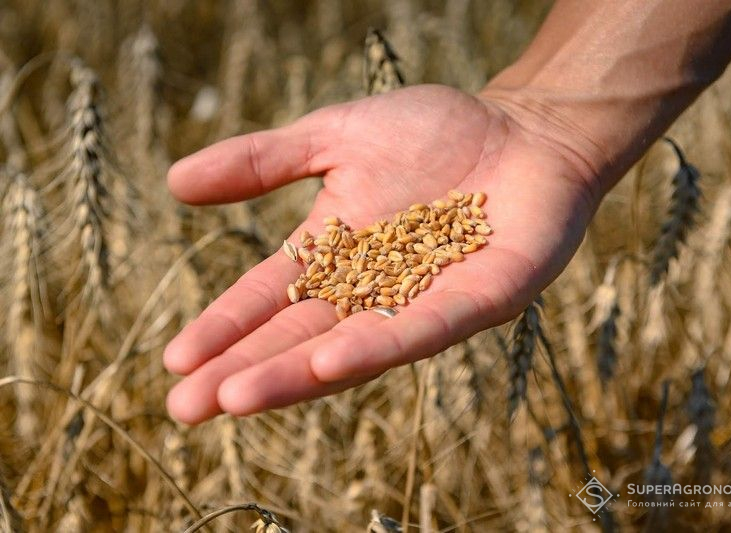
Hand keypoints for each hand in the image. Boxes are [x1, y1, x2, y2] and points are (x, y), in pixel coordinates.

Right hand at [164, 84, 600, 423]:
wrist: (525, 128)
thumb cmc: (434, 131)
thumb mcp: (334, 136)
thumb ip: (263, 160)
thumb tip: (173, 182)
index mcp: (335, 255)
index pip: (269, 299)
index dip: (225, 329)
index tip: (176, 361)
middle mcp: (373, 290)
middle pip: (301, 337)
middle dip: (246, 371)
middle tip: (186, 408)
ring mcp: (425, 301)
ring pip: (353, 346)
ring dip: (296, 374)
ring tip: (237, 398)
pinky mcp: (481, 300)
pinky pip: (425, 328)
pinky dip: (378, 346)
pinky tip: (330, 361)